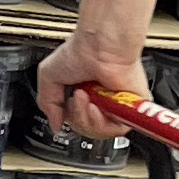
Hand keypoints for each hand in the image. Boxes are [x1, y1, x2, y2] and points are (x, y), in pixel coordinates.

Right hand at [33, 30, 144, 144]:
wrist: (100, 47)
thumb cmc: (81, 51)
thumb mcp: (48, 76)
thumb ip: (47, 103)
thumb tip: (55, 124)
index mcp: (86, 92)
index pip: (77, 120)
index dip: (69, 117)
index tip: (65, 104)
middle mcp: (102, 99)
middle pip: (86, 129)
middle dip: (77, 117)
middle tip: (76, 98)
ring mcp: (116, 105)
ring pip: (99, 131)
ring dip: (87, 118)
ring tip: (87, 99)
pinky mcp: (130, 108)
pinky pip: (117, 129)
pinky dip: (103, 122)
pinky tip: (97, 105)